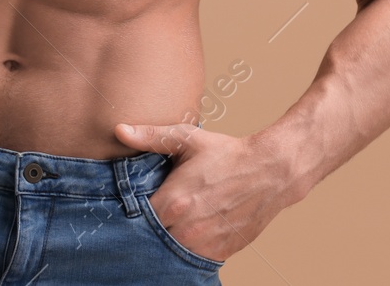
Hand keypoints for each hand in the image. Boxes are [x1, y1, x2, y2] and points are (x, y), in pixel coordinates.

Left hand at [113, 121, 294, 263]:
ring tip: (180, 218)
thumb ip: (150, 137)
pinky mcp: (221, 252)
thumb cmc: (227, 153)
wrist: (271, 171)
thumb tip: (119, 130)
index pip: (137, 218)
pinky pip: (194, 258)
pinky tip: (196, 228)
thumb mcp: (187, 139)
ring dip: (172, 238)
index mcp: (174, 202)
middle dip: (154, 225)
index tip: (142, 201)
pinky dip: (192, 246)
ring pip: (172, 251)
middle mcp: (187, 228)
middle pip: (153, 237)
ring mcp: (205, 243)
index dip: (136, 211)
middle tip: (162, 209)